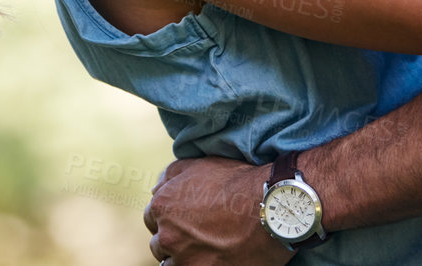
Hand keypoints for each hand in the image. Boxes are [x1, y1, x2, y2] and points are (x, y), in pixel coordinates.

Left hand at [144, 157, 290, 265]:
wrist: (270, 206)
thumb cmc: (236, 182)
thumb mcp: (198, 165)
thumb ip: (170, 176)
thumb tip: (157, 189)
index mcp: (162, 208)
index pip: (151, 220)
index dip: (167, 219)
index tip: (182, 221)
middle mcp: (168, 236)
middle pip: (160, 245)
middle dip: (173, 240)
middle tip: (195, 237)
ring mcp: (186, 260)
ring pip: (172, 264)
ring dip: (184, 258)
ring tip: (205, 251)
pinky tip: (213, 260)